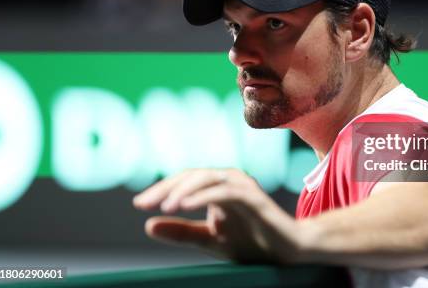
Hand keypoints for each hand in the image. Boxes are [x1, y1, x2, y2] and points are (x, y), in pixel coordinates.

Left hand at [132, 168, 302, 263]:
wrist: (287, 252)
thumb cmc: (252, 243)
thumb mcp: (209, 239)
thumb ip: (182, 232)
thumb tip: (147, 225)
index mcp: (218, 187)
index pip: (185, 181)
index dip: (162, 190)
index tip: (139, 204)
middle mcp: (229, 180)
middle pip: (192, 175)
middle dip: (166, 188)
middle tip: (143, 203)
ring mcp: (242, 186)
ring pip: (207, 177)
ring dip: (183, 190)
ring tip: (164, 206)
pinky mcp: (254, 197)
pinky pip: (225, 191)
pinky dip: (204, 196)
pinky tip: (185, 206)